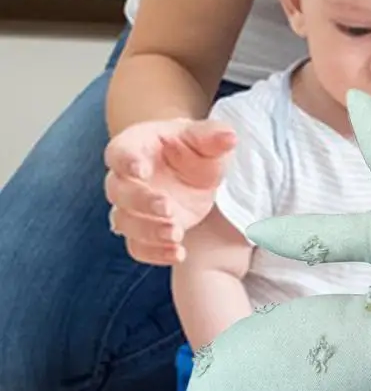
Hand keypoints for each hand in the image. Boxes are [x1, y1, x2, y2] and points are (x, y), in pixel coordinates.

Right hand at [104, 118, 236, 265]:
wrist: (192, 167)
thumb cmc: (192, 147)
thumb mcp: (205, 139)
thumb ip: (212, 136)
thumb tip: (230, 136)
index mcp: (134, 147)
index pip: (119, 153)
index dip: (127, 161)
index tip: (141, 170)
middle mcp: (125, 179)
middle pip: (119, 192)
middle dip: (142, 203)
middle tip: (168, 208)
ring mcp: (132, 208)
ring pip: (126, 223)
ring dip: (149, 231)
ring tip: (176, 234)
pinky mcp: (144, 231)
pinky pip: (138, 247)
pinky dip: (155, 253)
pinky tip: (179, 254)